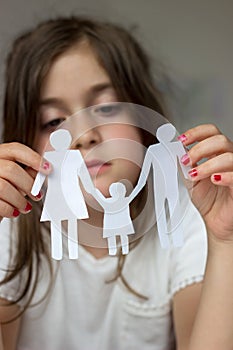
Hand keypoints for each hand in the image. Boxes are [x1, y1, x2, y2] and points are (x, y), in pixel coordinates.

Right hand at [0, 142, 50, 219]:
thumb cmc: (3, 193)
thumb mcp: (15, 179)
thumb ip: (26, 171)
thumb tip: (44, 169)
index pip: (15, 149)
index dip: (34, 158)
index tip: (47, 169)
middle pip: (11, 169)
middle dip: (28, 184)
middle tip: (37, 195)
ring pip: (4, 187)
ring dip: (20, 200)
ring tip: (25, 206)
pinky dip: (9, 210)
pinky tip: (13, 211)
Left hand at [180, 124, 232, 241]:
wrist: (216, 222)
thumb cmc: (209, 201)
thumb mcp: (191, 179)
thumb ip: (185, 165)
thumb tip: (174, 151)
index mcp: (217, 154)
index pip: (211, 132)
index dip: (197, 132)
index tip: (182, 140)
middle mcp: (229, 160)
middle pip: (220, 140)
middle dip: (199, 148)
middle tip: (186, 161)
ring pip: (228, 157)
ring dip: (207, 164)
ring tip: (195, 175)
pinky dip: (224, 176)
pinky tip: (214, 180)